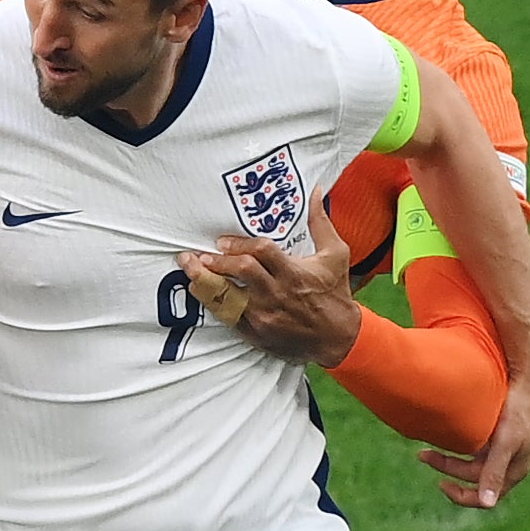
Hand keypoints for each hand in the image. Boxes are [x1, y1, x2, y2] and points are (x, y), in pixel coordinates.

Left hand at [177, 212, 359, 365]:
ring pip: (228, 297)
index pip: (261, 252)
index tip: (222, 241)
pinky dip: (214, 304)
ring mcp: (265, 316)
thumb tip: (315, 192)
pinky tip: (202, 293)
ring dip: (206, 283)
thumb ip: (320, 222)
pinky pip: (229, 317)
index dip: (239, 244)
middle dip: (215, 262)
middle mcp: (278, 294)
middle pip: (241, 272)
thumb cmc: (335, 293)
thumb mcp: (335, 254)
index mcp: (294, 273)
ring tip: (190, 271)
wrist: (338, 338)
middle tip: (195, 255)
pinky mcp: (258, 333)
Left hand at [417, 370, 529, 508]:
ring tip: (433, 444)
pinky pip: (482, 443)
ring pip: (477, 460)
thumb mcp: (506, 441)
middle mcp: (513, 461)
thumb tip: (488, 505)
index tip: (439, 482)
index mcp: (515, 470)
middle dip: (449, 468)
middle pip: (475, 475)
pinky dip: (465, 442)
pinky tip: (453, 431)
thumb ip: (495, 471)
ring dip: (455, 456)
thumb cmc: (522, 407)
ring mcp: (510, 445)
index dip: (460, 495)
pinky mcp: (507, 428)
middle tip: (423, 454)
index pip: (484, 498)